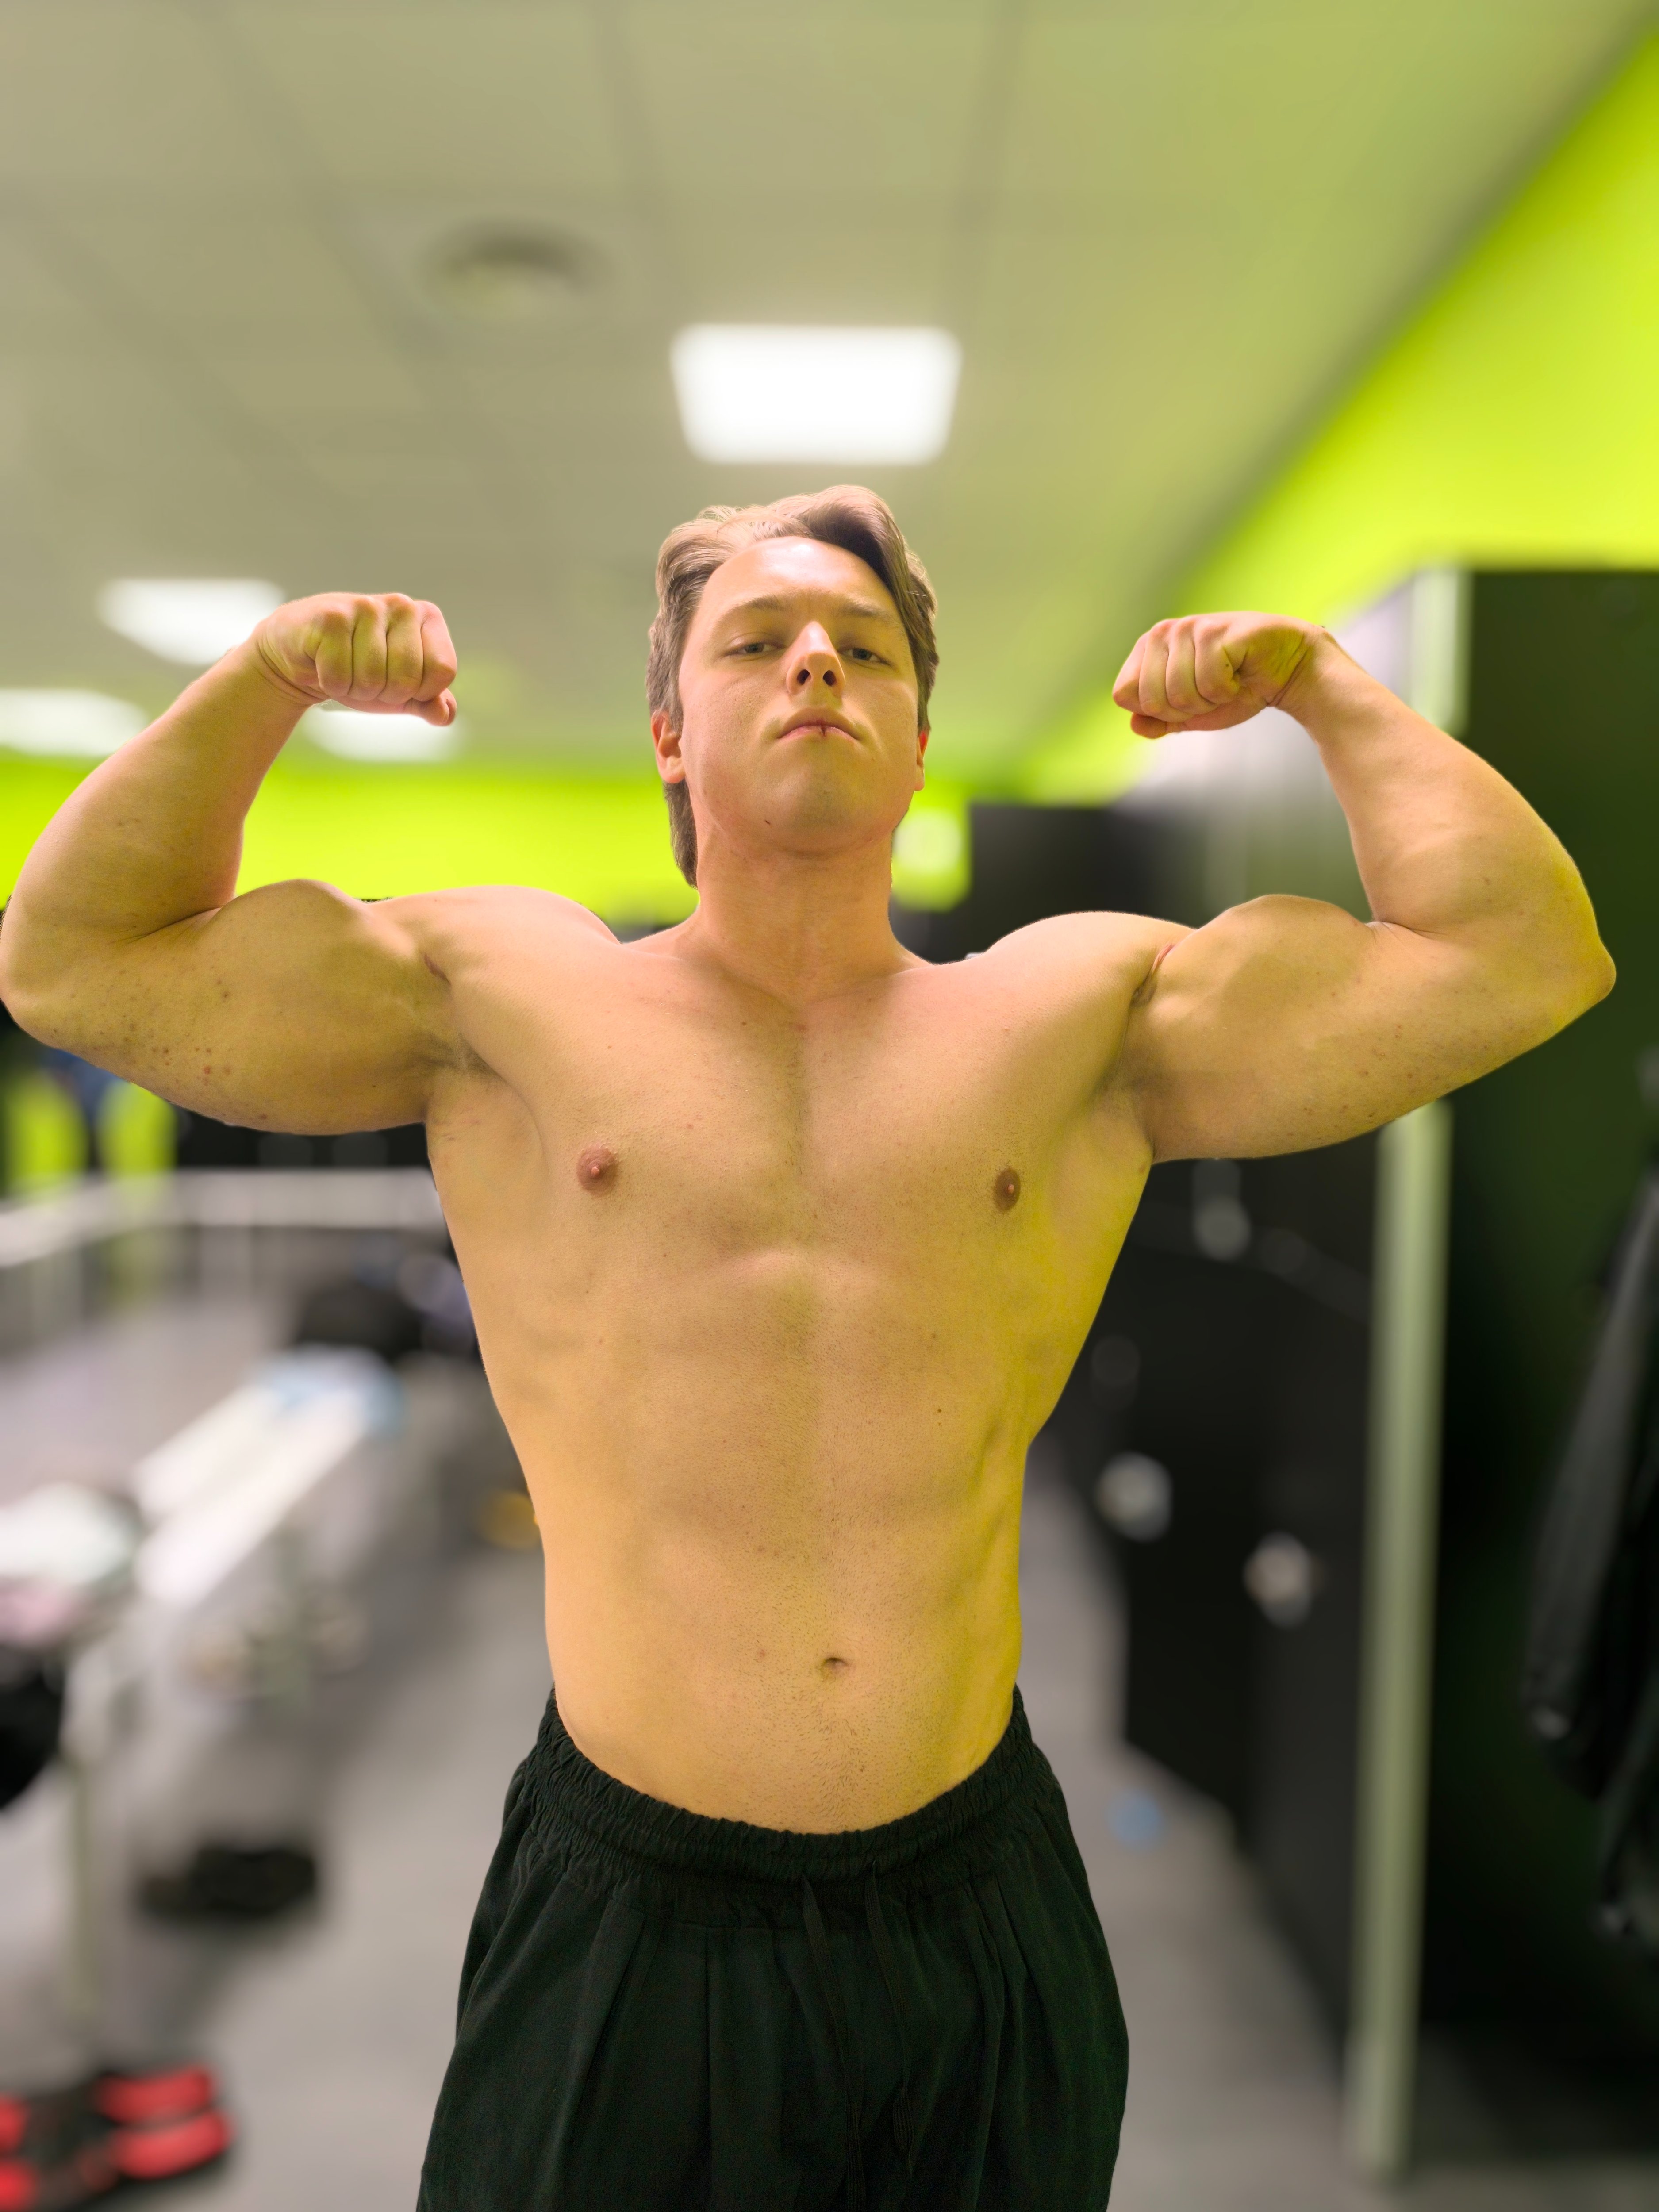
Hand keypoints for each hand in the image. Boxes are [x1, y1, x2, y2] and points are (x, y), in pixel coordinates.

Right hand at [250, 592, 458, 725]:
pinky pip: (340, 677)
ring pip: (373, 680)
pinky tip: (323, 665)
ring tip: (345, 669)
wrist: (302, 655)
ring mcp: (366, 606)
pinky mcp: (331, 617)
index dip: (420, 691)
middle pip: (408, 679)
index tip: (398, 680)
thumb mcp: (401, 691)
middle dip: (385, 693)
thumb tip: (445, 714)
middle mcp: (402, 604)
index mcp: (426, 617)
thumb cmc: (359, 670)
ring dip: (355, 689)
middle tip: (366, 677)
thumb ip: (430, 703)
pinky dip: (331, 684)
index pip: (442, 671)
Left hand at [1112, 611, 1322, 737]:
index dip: (1156, 711)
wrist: (1286, 672)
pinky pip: (1208, 684)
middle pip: (1149, 699)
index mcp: (1148, 648)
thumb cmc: (1238, 689)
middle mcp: (1163, 632)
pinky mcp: (1217, 631)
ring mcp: (1189, 628)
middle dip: (1184, 709)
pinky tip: (1239, 673)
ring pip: (1179, 694)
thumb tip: (1134, 725)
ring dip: (1208, 700)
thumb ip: (1160, 721)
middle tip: (1209, 692)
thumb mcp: (1192, 713)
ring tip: (1226, 681)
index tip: (1185, 701)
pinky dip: (1227, 690)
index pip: (1124, 694)